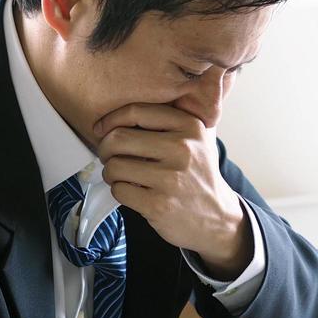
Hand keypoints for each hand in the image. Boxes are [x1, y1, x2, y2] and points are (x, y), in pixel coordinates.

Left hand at [94, 103, 249, 277]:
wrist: (217, 217)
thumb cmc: (198, 174)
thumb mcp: (198, 137)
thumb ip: (173, 116)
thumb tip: (127, 100)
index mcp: (189, 126)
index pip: (136, 112)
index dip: (110, 119)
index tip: (101, 129)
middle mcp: (182, 149)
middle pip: (118, 138)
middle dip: (105, 148)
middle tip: (108, 155)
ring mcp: (171, 179)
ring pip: (114, 166)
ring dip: (110, 172)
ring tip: (122, 175)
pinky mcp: (159, 205)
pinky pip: (119, 190)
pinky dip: (119, 191)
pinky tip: (132, 191)